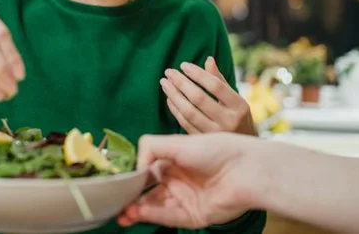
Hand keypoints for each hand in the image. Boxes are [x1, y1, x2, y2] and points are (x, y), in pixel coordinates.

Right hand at [118, 133, 266, 227]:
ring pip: (155, 206)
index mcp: (175, 161)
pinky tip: (138, 213)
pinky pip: (169, 217)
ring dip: (137, 210)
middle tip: (114, 202)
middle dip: (131, 198)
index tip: (116, 182)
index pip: (147, 171)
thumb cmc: (214, 150)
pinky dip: (152, 215)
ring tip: (122, 212)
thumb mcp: (177, 142)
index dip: (132, 177)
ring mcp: (186, 199)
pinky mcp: (194, 216)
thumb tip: (135, 165)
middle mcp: (179, 180)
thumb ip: (150, 147)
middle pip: (148, 192)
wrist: (245, 170)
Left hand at [161, 57, 255, 135]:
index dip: (198, 74)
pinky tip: (169, 99)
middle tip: (168, 72)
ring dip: (174, 96)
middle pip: (199, 98)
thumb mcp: (235, 99)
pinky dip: (175, 110)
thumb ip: (220, 80)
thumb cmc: (237, 118)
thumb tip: (208, 60)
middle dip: (181, 83)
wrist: (242, 151)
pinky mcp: (204, 142)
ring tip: (165, 83)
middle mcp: (229, 121)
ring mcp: (215, 134)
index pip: (216, 86)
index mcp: (239, 106)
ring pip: (189, 112)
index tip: (183, 65)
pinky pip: (185, 124)